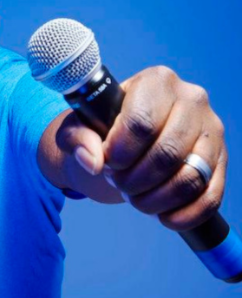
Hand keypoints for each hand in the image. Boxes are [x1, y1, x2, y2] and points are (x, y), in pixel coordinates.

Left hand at [56, 66, 226, 231]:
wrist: (130, 138)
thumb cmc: (104, 128)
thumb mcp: (79, 126)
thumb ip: (77, 138)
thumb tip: (92, 161)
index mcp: (156, 81)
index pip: (141, 123)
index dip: (120, 153)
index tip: (107, 162)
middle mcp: (191, 98)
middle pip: (166, 153)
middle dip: (134, 180)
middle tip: (117, 181)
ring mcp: (211, 129)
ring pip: (189, 178)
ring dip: (155, 199)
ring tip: (135, 196)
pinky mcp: (220, 159)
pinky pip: (211, 196)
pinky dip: (184, 214)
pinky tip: (162, 216)